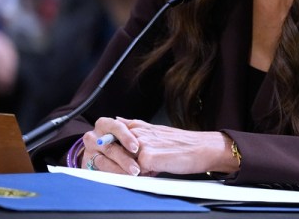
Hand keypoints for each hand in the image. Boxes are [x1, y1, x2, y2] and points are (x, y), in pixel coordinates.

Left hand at [80, 117, 237, 176]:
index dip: (102, 147)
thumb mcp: (157, 130)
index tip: (97, 157)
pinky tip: (136, 178)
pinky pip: (130, 172)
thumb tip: (118, 120)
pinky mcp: (148, 157)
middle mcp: (138, 133)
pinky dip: (129, 177)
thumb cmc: (183, 144)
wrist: (202, 148)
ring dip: (111, 169)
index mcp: (138, 127)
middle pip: (109, 147)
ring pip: (117, 160)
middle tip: (96, 166)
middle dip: (101, 159)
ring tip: (112, 174)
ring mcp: (142, 144)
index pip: (110, 135)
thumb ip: (136, 127)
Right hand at [81, 117, 140, 175]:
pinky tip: (121, 179)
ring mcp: (88, 151)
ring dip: (118, 170)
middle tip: (136, 169)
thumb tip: (145, 131)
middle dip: (124, 159)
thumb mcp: (124, 130)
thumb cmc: (116, 137)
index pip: (116, 127)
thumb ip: (132, 128)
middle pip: (109, 148)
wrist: (97, 149)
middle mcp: (93, 137)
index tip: (136, 148)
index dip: (126, 137)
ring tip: (131, 176)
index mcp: (104, 124)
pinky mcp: (86, 165)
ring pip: (104, 162)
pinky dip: (111, 176)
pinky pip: (99, 171)